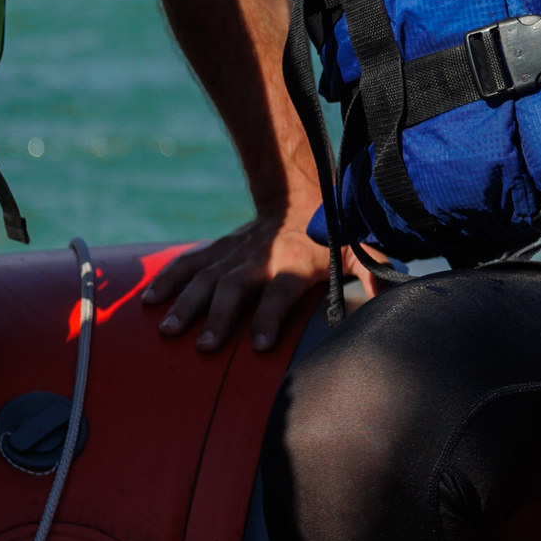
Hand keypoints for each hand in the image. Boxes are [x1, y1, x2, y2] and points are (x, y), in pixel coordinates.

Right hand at [142, 209, 371, 353]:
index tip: (259, 346)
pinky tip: (148, 301)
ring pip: (204, 278)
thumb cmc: (331, 234)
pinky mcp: (217, 250)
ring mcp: (233, 253)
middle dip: (219, 317)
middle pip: (234, 288)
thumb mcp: (359, 250)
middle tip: (207, 347)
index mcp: (293, 262)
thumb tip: (392, 301)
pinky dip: (167, 280)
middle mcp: (259, 258)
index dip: (270, 317)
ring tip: (169, 331)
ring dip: (186, 304)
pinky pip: (187, 263)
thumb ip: (375, 275)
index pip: (279, 292)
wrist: (299, 193)